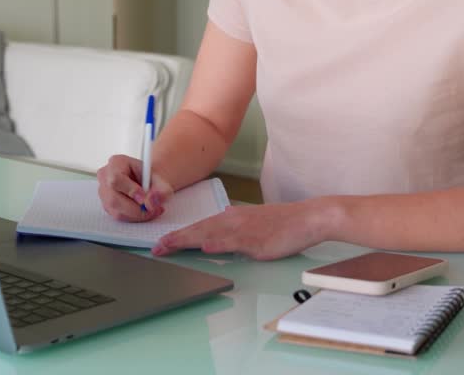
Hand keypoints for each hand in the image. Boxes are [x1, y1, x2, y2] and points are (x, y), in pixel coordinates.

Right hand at [96, 154, 174, 221]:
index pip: (116, 179)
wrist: (146, 180)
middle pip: (114, 198)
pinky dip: (134, 217)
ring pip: (116, 210)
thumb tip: (154, 201)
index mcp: (116, 163)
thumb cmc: (150, 176)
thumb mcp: (160, 179)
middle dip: (137, 208)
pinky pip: (119, 216)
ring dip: (137, 214)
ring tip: (153, 210)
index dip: (130, 191)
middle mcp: (105, 177)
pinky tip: (145, 212)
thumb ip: (161, 189)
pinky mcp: (106, 205)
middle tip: (154, 209)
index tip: (145, 199)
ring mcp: (103, 192)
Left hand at [152, 201, 325, 259]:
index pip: (201, 226)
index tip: (163, 242)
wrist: (307, 218)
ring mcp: (244, 230)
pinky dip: (219, 244)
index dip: (181, 234)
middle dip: (176, 239)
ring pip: (211, 234)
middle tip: (156, 247)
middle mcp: (234, 220)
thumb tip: (221, 222)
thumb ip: (236, 225)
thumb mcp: (255, 221)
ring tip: (169, 245)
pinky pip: (234, 242)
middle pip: (199, 229)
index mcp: (232, 217)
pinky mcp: (257, 240)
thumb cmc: (284, 222)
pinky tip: (206, 247)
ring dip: (188, 240)